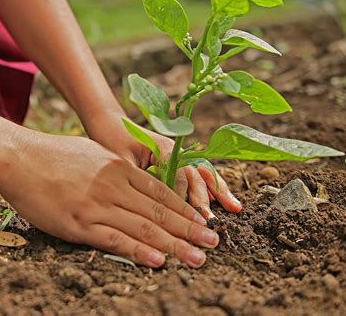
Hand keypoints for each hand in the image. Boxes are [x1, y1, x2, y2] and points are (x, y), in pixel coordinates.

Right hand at [0, 132, 219, 267]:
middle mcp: (114, 185)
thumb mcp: (93, 154)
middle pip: (159, 211)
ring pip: (143, 227)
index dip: (185, 209)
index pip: (161, 192)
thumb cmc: (55, 155)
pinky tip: (157, 261)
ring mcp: (97, 204)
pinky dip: (138, 251)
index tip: (203, 222)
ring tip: (197, 258)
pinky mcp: (78, 222)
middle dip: (189, 229)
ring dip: (174, 244)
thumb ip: (117, 170)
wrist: (19, 156)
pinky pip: (113, 239)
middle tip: (213, 243)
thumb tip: (134, 185)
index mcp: (119, 168)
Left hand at [86, 111, 242, 219]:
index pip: (179, 175)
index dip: (182, 197)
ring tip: (235, 208)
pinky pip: (197, 174)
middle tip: (210, 222)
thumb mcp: (121, 161)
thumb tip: (149, 205)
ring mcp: (178, 154)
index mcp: (163, 148)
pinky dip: (210, 186)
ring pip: (202, 173)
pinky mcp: (176, 160)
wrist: (110, 123)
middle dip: (204, 199)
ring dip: (217, 191)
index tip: (185, 218)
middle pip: (195, 175)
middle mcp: (175, 150)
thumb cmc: (111, 140)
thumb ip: (138, 179)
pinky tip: (222, 199)